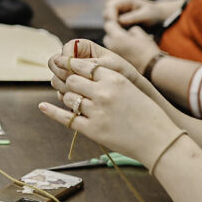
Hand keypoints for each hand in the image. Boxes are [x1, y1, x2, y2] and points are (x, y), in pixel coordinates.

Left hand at [39, 50, 179, 161]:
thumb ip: (108, 79)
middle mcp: (103, 93)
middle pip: (72, 80)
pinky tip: (43, 106)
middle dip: (68, 81)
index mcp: (115, 79)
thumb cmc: (148, 113)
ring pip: (69, 98)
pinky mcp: (92, 130)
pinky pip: (66, 118)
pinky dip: (52, 112)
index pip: (84, 65)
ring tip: (72, 99)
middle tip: (65, 82)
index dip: (71, 63)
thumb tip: (85, 71)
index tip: (61, 61)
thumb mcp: (131, 87)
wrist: (159, 139)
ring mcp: (97, 112)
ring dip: (67, 98)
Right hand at [102, 0, 163, 27]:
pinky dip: (117, 31)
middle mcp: (119, 5)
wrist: (159, 18)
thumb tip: (120, 21)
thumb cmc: (154, 14)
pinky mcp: (119, 21)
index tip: (115, 26)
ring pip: (108, 21)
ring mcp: (118, 13)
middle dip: (111, 22)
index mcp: (125, 0)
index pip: (110, 6)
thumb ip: (134, 17)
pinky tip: (124, 35)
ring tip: (123, 33)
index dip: (111, 16)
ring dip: (114, 28)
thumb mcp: (147, 14)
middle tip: (119, 32)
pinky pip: (113, 26)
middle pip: (106, 13)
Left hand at [102, 20, 160, 72]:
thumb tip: (127, 32)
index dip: (114, 23)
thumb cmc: (147, 50)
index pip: (108, 25)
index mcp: (117, 37)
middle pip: (107, 36)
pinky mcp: (117, 62)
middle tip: (124, 35)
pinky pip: (114, 53)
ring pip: (109, 45)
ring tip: (126, 44)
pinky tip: (128, 52)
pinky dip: (118, 51)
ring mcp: (113, 55)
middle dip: (113, 34)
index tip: (120, 25)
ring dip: (115, 43)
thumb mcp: (141, 34)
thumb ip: (131, 29)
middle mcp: (112, 46)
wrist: (151, 67)